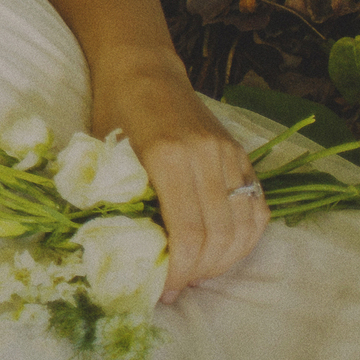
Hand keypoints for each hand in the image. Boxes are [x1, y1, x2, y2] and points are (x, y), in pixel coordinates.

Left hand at [92, 62, 269, 300]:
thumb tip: (122, 256)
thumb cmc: (114, 110)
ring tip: (197, 273)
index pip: (188, 232)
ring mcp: (229, 154)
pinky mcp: (241, 154)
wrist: (142, 69)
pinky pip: (256, 207)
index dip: (180, 270)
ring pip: (243, 227)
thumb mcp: (103, 153)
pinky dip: (245, 238)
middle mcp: (205, 156)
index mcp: (167, 156)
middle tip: (178, 287)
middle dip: (199, 272)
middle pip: (218, 236)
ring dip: (224, 260)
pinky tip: (222, 252)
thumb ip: (116, 198)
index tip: (164, 290)